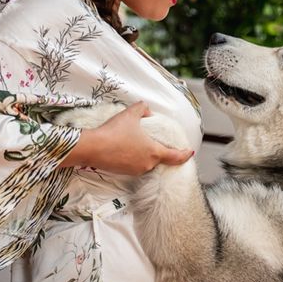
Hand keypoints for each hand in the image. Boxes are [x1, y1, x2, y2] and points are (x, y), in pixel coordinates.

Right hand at [61, 102, 193, 174]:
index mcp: (154, 152)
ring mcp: (135, 170)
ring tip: (135, 141)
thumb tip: (147, 110)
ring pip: (146, 162)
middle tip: (153, 140)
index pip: (175, 156)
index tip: (190, 152)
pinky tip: (125, 148)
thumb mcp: (131, 114)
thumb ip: (142, 109)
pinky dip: (134, 157)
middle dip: (159, 150)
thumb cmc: (114, 131)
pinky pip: (134, 165)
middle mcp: (147, 164)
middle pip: (159, 158)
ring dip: (144, 153)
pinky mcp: (123, 173)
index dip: (184, 154)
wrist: (92, 148)